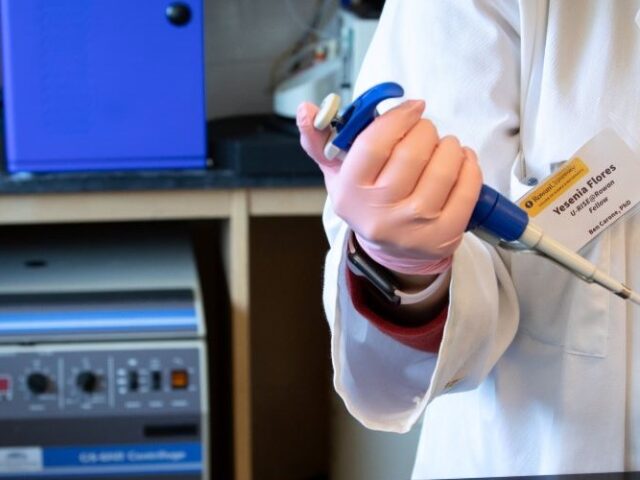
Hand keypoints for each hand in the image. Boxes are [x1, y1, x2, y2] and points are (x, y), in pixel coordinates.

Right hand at [297, 99, 482, 274]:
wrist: (391, 250)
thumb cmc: (367, 202)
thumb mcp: (338, 175)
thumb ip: (320, 141)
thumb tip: (307, 110)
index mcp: (351, 193)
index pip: (375, 143)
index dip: (398, 117)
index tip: (412, 107)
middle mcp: (380, 213)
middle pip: (413, 151)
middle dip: (425, 130)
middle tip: (425, 130)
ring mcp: (414, 226)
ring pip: (444, 166)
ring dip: (449, 145)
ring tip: (444, 146)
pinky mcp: (445, 235)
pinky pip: (467, 187)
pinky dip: (469, 165)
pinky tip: (460, 161)